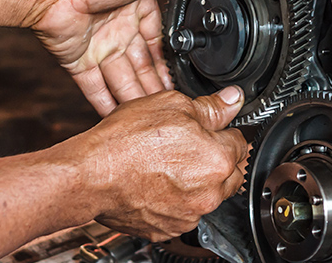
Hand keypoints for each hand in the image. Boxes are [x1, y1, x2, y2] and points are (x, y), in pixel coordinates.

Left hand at [32, 0, 251, 115]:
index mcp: (146, 4)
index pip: (170, 41)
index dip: (182, 64)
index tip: (198, 85)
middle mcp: (124, 26)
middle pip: (150, 67)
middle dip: (164, 91)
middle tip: (182, 114)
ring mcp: (102, 46)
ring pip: (128, 83)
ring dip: (142, 104)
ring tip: (160, 125)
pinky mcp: (80, 62)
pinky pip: (98, 91)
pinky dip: (109, 108)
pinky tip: (124, 125)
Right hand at [70, 86, 248, 240]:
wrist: (90, 176)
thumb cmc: (124, 142)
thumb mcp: (171, 105)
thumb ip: (210, 107)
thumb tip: (231, 101)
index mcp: (217, 159)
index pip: (241, 142)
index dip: (224, 132)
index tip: (210, 130)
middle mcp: (209, 192)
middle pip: (229, 173)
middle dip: (215, 159)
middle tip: (186, 146)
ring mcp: (189, 215)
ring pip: (206, 195)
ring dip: (196, 183)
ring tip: (165, 165)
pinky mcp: (169, 229)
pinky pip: (183, 213)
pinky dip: (175, 201)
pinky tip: (156, 183)